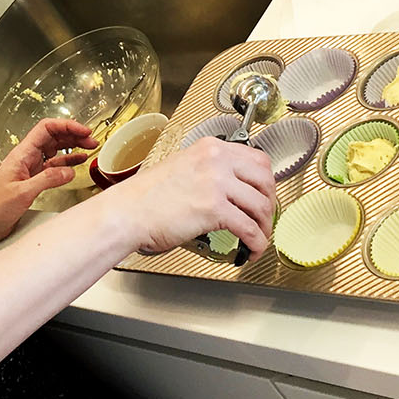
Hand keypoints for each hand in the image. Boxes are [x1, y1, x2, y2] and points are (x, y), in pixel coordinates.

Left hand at [0, 118, 97, 243]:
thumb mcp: (22, 192)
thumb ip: (46, 180)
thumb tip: (69, 172)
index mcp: (23, 154)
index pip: (46, 129)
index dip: (66, 126)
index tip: (83, 131)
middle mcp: (28, 157)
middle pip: (54, 137)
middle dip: (73, 135)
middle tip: (91, 140)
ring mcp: (32, 168)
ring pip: (56, 150)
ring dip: (73, 147)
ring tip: (89, 147)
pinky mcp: (35, 179)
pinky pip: (55, 166)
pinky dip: (68, 163)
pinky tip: (78, 163)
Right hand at [104, 137, 275, 260]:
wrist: (128, 213)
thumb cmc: (147, 197)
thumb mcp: (183, 167)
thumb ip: (209, 170)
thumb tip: (232, 187)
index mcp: (210, 148)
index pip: (257, 159)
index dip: (266, 182)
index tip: (265, 195)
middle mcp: (216, 160)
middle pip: (265, 180)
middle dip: (270, 203)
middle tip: (265, 218)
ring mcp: (216, 183)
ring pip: (261, 205)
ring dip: (265, 227)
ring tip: (259, 238)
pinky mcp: (214, 208)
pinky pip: (249, 228)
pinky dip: (256, 243)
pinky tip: (251, 250)